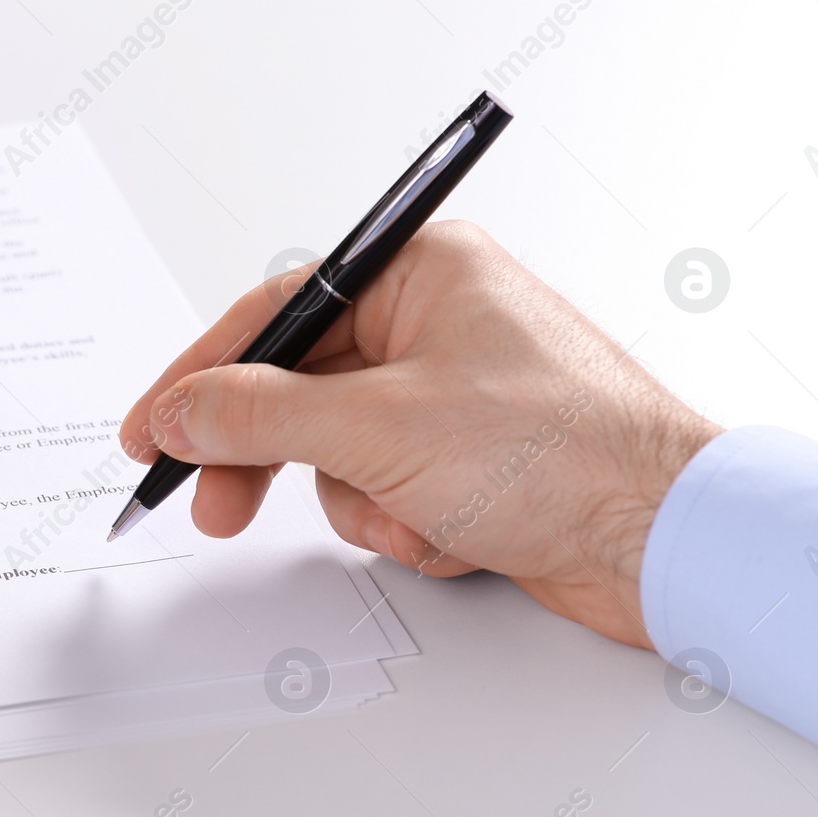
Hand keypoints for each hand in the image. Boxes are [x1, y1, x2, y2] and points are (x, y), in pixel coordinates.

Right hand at [121, 221, 720, 647]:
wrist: (667, 544)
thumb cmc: (564, 454)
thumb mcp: (378, 429)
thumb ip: (260, 416)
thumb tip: (184, 408)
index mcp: (423, 273)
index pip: (275, 312)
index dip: (201, 374)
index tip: (150, 427)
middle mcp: (438, 323)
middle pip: (302, 391)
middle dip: (273, 460)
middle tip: (216, 507)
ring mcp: (454, 396)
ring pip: (342, 455)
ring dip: (366, 504)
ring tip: (416, 518)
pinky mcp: (471, 460)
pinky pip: (389, 491)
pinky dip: (408, 526)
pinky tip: (457, 534)